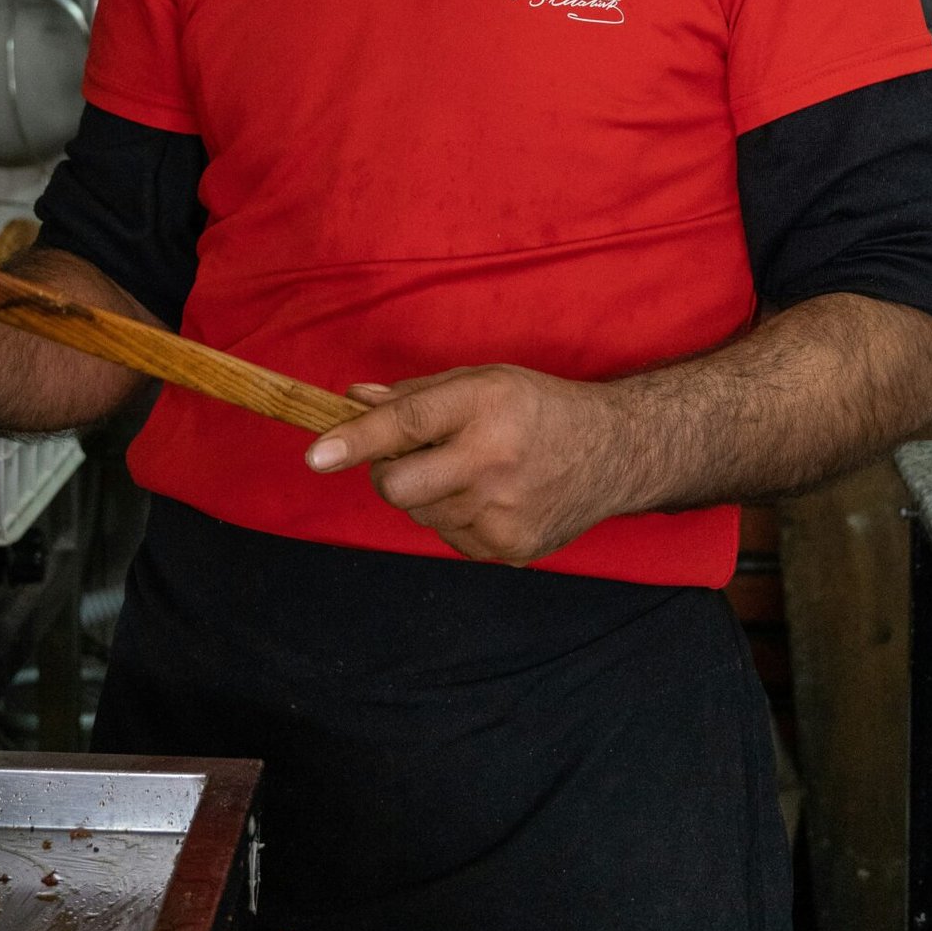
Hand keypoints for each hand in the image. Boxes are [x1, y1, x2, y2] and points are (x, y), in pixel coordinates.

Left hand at [305, 365, 630, 565]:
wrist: (615, 453)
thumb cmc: (540, 408)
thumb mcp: (483, 381)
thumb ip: (416, 394)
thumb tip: (354, 399)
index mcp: (484, 406)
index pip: (406, 424)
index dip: (356, 440)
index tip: (316, 455)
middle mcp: (492, 461)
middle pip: (399, 487)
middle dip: (387, 474)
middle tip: (412, 457)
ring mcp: (502, 513)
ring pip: (421, 515)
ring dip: (428, 494)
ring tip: (472, 470)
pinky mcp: (510, 549)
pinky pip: (450, 538)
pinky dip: (456, 517)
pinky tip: (492, 496)